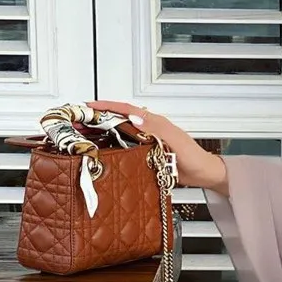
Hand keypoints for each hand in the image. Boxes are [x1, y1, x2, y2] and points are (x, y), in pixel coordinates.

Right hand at [87, 101, 228, 194]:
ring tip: (82, 136)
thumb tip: (134, 116)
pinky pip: (125, 148)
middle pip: (117, 120)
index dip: (105, 107)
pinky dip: (111, 148)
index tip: (87, 107)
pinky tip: (102, 154)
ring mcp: (146, 142)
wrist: (204, 175)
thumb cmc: (193, 157)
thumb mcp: (174, 140)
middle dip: (96, 119)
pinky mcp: (146, 155)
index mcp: (153, 122)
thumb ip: (155, 127)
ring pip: (119, 133)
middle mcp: (147, 129)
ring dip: (101, 134)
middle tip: (77, 122)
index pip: (125, 109)